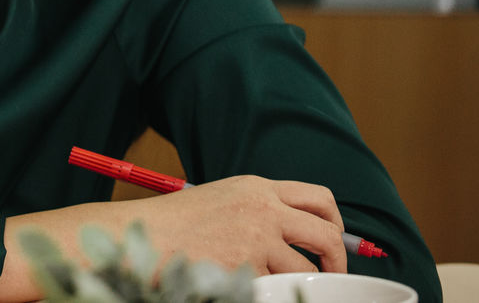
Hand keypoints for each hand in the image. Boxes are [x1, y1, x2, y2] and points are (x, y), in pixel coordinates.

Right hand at [134, 175, 346, 274]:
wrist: (143, 236)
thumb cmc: (176, 223)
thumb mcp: (223, 200)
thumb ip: (260, 210)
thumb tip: (298, 236)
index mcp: (257, 188)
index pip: (319, 198)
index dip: (334, 223)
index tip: (330, 243)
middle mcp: (263, 209)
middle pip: (326, 234)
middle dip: (336, 261)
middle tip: (330, 275)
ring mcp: (258, 239)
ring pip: (306, 269)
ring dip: (297, 283)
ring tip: (277, 286)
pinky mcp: (249, 267)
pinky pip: (277, 287)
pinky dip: (269, 292)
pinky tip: (248, 287)